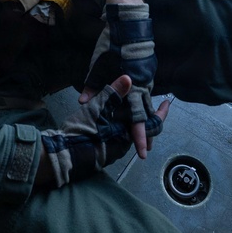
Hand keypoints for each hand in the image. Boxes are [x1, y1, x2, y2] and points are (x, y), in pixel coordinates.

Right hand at [38, 75, 170, 187]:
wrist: (63, 154)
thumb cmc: (81, 129)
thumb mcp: (96, 107)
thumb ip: (113, 92)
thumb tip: (129, 78)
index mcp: (126, 130)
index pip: (152, 123)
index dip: (161, 113)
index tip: (168, 103)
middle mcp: (125, 142)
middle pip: (144, 130)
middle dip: (150, 118)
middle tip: (157, 106)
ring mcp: (116, 149)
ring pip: (132, 133)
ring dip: (136, 123)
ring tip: (138, 109)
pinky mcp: (106, 153)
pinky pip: (121, 138)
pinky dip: (125, 128)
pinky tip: (120, 119)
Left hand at [79, 0, 157, 157]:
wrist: (130, 20)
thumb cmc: (113, 42)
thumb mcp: (98, 64)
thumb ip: (93, 84)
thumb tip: (84, 103)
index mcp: (133, 85)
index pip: (138, 118)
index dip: (140, 137)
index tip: (142, 153)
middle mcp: (144, 84)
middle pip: (147, 115)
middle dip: (146, 133)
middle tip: (144, 150)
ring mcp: (148, 77)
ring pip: (148, 104)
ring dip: (145, 119)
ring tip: (143, 134)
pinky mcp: (148, 71)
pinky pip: (147, 92)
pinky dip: (143, 103)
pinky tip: (138, 109)